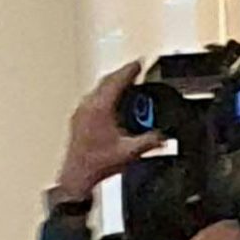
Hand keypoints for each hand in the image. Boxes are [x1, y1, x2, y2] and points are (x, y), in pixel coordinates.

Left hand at [54, 61, 165, 205]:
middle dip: (122, 73)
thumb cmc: (96, 165)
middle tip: (134, 70)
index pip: (117, 80)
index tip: (139, 63)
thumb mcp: (129, 152)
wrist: (77, 177)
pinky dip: (104, 94)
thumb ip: (149, 142)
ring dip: (112, 83)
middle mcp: (88, 106)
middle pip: (106, 80)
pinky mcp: (77, 119)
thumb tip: (162, 137)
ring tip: (125, 84)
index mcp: (100, 108)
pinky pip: (92, 98)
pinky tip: (111, 102)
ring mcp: (80, 111)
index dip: (130, 70)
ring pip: (97, 88)